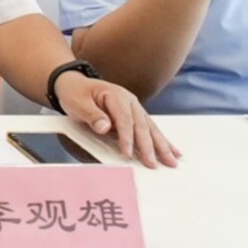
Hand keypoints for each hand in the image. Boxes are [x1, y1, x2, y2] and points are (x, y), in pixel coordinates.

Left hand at [51, 72, 180, 166]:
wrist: (74, 84)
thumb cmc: (75, 93)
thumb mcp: (78, 103)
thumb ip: (92, 115)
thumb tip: (104, 127)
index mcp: (116, 95)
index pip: (124, 119)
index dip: (127, 138)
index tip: (128, 153)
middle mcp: (129, 100)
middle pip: (142, 125)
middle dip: (149, 146)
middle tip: (153, 164)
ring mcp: (135, 108)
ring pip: (150, 128)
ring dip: (162, 145)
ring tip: (172, 160)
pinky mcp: (135, 115)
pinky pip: (150, 129)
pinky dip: (161, 141)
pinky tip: (173, 151)